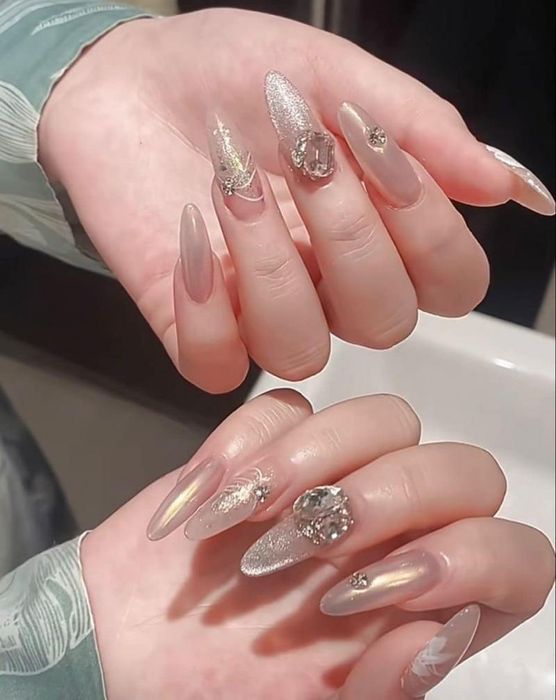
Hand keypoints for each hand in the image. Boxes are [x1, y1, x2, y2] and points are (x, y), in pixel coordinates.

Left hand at [38, 9, 553, 393]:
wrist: (131, 78)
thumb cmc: (237, 76)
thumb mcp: (338, 77)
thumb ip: (423, 131)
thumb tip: (508, 188)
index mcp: (379, 234)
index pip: (451, 284)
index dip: (430, 230)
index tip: (376, 146)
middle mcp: (331, 290)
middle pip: (387, 322)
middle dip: (351, 232)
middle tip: (304, 152)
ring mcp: (261, 317)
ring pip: (304, 350)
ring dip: (273, 261)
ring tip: (233, 182)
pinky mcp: (195, 331)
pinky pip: (219, 366)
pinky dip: (207, 302)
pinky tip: (192, 231)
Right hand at [82, 390, 554, 698]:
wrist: (124, 656)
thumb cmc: (213, 695)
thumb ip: (385, 692)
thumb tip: (436, 636)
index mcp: (420, 607)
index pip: (516, 557)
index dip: (472, 559)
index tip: (379, 590)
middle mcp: (392, 535)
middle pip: (464, 469)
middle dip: (392, 496)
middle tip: (306, 542)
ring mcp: (331, 481)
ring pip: (386, 418)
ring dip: (312, 462)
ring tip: (248, 518)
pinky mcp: (265, 450)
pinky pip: (284, 405)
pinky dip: (245, 442)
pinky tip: (210, 498)